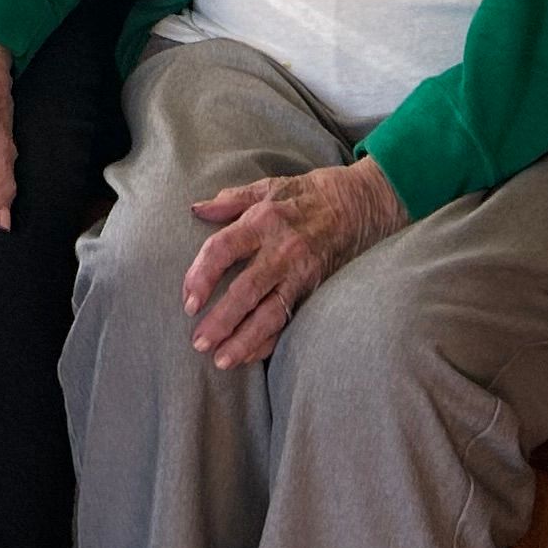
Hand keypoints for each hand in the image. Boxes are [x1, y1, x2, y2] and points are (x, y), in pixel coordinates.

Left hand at [181, 157, 407, 368]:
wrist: (359, 204)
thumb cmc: (307, 194)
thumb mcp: (268, 187)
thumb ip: (231, 200)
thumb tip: (197, 210)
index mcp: (263, 221)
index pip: (223, 249)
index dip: (201, 274)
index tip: (187, 300)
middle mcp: (282, 250)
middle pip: (246, 290)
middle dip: (221, 319)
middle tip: (198, 342)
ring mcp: (301, 273)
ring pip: (270, 313)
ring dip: (244, 340)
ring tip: (221, 360)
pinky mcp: (315, 289)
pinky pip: (290, 320)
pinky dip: (270, 340)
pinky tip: (250, 356)